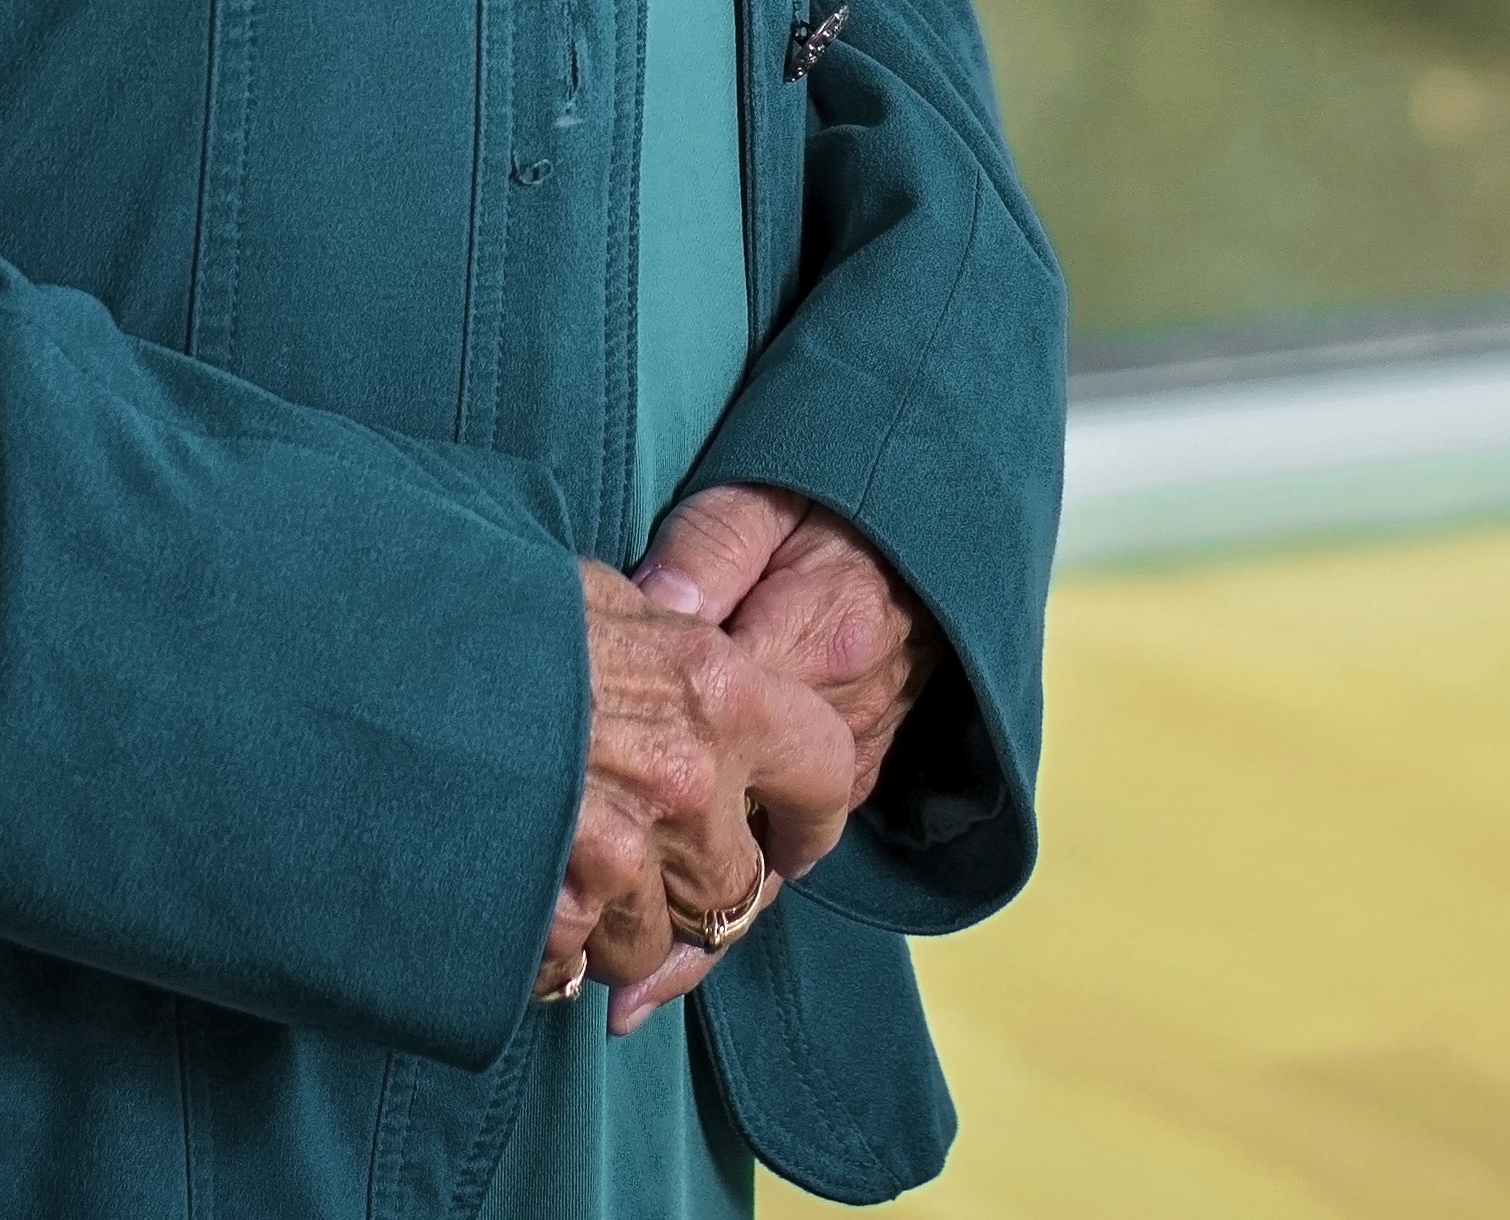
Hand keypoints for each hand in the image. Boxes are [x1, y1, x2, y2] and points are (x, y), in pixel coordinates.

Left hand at [558, 490, 938, 1039]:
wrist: (909, 540)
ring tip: (631, 1000)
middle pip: (755, 850)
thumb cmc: (813, 515)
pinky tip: (672, 953)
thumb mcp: (752, 509)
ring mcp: (849, 766)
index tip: (599, 863)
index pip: (734, 749)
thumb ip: (705, 557)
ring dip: (704, 939)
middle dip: (687, 928)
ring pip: (771, 875)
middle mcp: (838, 730)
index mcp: (809, 652)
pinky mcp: (847, 781)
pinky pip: (788, 859)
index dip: (663, 817)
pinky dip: (733, 911)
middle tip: (614, 989)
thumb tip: (654, 604)